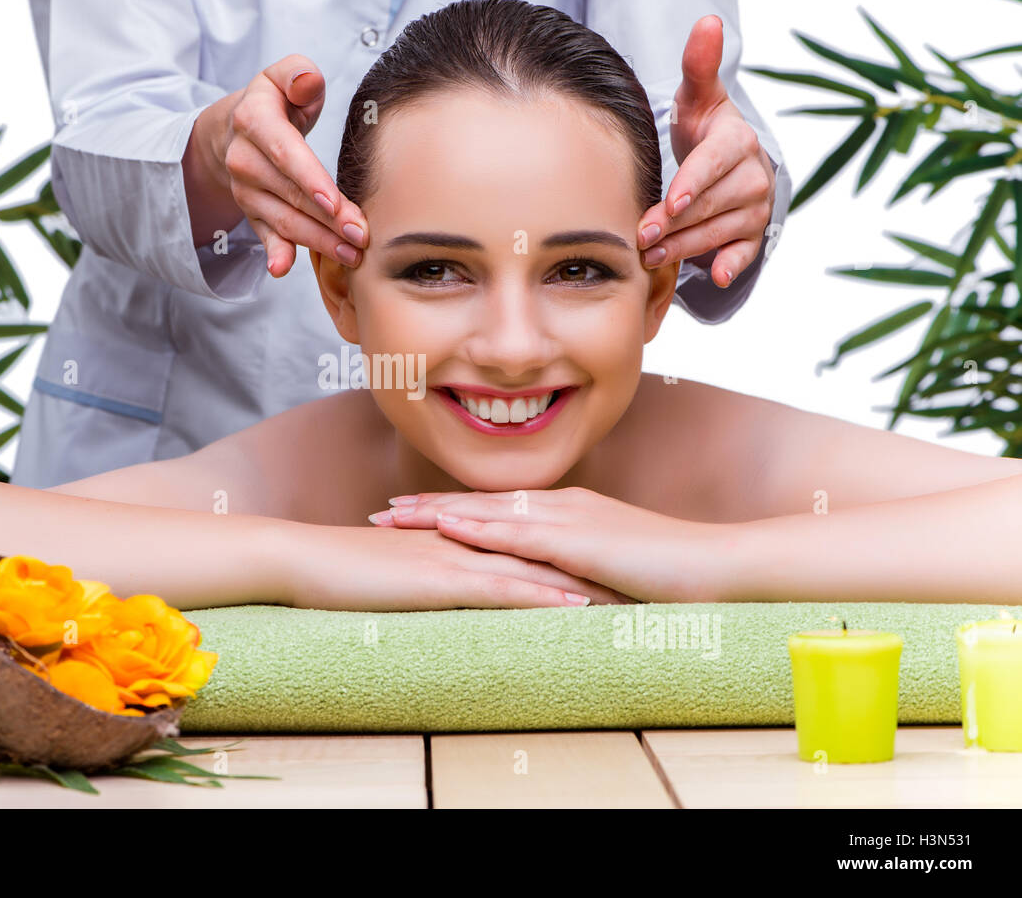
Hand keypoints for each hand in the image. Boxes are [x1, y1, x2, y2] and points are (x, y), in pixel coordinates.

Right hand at [209, 54, 368, 276]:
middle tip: (361, 236)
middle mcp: (243, 158)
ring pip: (284, 219)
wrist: (235, 130)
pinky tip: (282, 269)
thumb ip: (298, 74)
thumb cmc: (275, 102)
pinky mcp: (251, 212)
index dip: (310, 179)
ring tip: (351, 254)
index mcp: (253, 120)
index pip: (285, 153)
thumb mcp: (282, 76)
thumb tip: (307, 80)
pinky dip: (274, 254)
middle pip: (290, 193)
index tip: (335, 203)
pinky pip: (264, 235)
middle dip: (327, 219)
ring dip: (317, 241)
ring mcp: (246, 190)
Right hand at [277, 520, 633, 610]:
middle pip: (539, 551)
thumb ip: (424, 573)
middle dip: (588, 563)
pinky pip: (501, 588)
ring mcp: (455, 557)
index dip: (565, 554)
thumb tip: (444, 588)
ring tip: (629, 592)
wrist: (300, 559)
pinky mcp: (442, 579)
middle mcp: (463, 542)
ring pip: (532, 566)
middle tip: (635, 574)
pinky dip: (542, 594)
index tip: (606, 566)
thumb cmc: (337, 570)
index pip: (521, 544)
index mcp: (454, 540)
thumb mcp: (393, 571)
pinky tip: (574, 604)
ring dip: (581, 579)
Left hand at [369, 487, 721, 602]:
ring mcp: (567, 517)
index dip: (452, 510)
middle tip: (383, 513)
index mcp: (567, 511)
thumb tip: (549, 591)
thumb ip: (576, 572)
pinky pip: (517, 533)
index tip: (413, 514)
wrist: (714, 564)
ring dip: (437, 514)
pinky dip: (477, 529)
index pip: (496, 509)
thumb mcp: (611, 569)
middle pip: (480, 504)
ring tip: (394, 518)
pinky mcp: (577, 538)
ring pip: (487, 512)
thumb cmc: (670, 574)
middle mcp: (560, 506)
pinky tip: (445, 530)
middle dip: (428, 508)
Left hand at [636, 15, 776, 288]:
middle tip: (640, 237)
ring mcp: (755, 208)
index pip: (713, 164)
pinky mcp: (754, 234)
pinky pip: (745, 253)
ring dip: (685, 247)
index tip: (671, 201)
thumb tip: (706, 20)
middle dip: (675, 223)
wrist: (728, 160)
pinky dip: (733, 265)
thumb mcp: (698, 96)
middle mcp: (753, 175)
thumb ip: (698, 64)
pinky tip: (718, 276)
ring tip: (650, 255)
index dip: (693, 183)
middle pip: (710, 205)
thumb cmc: (704, 128)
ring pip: (718, 232)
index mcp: (738, 141)